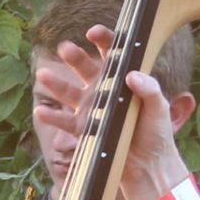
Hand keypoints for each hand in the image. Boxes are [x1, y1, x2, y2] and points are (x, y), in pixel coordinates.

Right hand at [34, 25, 188, 199]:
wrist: (147, 166)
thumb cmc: (157, 134)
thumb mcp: (159, 109)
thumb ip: (149, 90)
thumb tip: (131, 74)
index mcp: (125, 82)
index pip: (114, 56)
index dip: (104, 41)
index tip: (93, 33)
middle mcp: (106, 92)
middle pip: (87, 69)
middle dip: (75, 57)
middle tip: (65, 47)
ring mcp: (93, 110)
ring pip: (69, 93)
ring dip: (55, 84)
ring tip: (42, 75)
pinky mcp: (85, 130)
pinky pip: (64, 123)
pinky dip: (52, 118)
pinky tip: (40, 111)